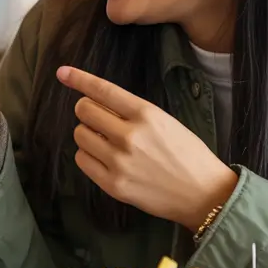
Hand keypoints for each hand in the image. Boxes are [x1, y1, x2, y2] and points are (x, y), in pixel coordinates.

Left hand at [57, 66, 238, 230]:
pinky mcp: (113, 184)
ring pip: (79, 135)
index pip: (103, 90)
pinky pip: (82, 160)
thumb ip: (132, 112)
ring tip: (107, 142)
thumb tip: (97, 103)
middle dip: (87, 111)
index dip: (79, 79)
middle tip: (100, 120)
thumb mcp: (165, 121)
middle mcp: (130, 135)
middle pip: (84, 111)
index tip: (63, 72)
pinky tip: (104, 158)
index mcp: (146, 114)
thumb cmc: (187, 154)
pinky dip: (88, 155)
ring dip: (88, 134)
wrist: (204, 194)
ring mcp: (119, 161)